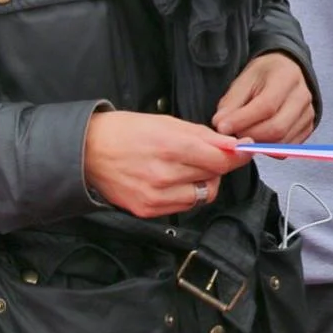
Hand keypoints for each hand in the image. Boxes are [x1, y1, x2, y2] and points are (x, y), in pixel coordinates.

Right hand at [83, 111, 248, 218]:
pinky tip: (174, 181)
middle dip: (218, 164)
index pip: (220, 158)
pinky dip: (187, 194)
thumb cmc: (125, 132)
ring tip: (187, 168)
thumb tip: (233, 145)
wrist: (87, 152)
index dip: (237, 155)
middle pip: (214, 176)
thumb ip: (202, 135)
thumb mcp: (165, 122)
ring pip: (204, 194)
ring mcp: (156, 196)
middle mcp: (164, 174)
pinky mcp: (148, 211)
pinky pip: (184, 206)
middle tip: (207, 155)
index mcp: (169, 146)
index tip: (245, 150)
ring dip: (205, 181)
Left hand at [212, 53, 315, 144]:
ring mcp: (308, 114)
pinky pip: (287, 149)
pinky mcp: (308, 129)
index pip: (266, 106)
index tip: (222, 127)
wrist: (286, 72)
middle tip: (232, 133)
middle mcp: (303, 97)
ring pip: (282, 143)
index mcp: (286, 77)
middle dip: (249, 136)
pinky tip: (258, 137)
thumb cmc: (264, 76)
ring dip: (258, 144)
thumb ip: (231, 103)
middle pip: (277, 128)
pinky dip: (268, 149)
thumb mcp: (243, 80)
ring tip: (244, 134)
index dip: (242, 120)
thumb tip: (220, 125)